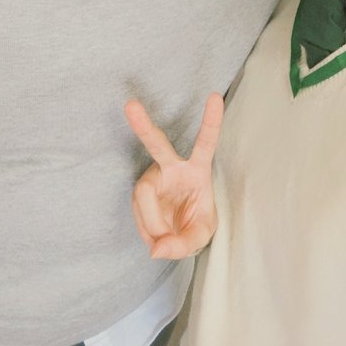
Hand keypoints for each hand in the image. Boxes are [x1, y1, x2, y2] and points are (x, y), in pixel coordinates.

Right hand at [125, 92, 223, 258]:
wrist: (178, 231)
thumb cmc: (195, 222)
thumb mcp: (202, 235)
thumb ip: (184, 244)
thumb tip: (156, 249)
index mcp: (197, 168)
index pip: (206, 142)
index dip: (211, 121)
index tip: (215, 96)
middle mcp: (171, 167)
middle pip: (157, 144)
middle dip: (143, 126)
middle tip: (130, 105)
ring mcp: (152, 178)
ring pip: (144, 197)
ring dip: (154, 225)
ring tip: (165, 242)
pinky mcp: (139, 193)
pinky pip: (140, 214)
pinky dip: (148, 232)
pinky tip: (156, 239)